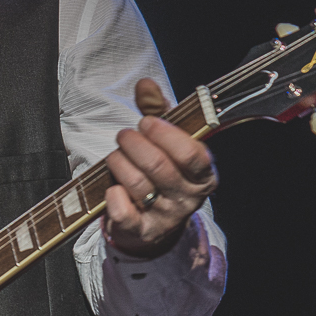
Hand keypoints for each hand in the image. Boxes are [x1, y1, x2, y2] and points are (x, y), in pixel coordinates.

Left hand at [101, 79, 218, 256]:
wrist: (152, 222)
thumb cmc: (160, 173)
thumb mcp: (165, 141)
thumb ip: (157, 111)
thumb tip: (145, 84)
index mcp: (203, 174)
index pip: (192, 154)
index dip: (166, 135)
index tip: (146, 121)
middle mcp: (189, 197)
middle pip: (160, 167)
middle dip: (135, 145)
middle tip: (123, 136)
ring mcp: (167, 216)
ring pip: (139, 185)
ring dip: (119, 164)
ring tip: (115, 156)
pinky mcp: (143, 231)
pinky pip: (124, 214)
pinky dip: (114, 196)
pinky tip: (112, 187)